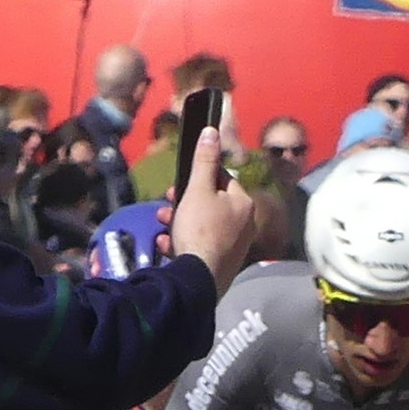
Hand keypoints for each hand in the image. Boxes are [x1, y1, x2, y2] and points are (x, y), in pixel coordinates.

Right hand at [173, 103, 261, 286]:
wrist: (199, 278)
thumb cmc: (200, 228)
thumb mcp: (198, 189)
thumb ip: (204, 161)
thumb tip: (211, 132)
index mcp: (243, 203)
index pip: (223, 179)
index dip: (199, 177)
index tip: (180, 182)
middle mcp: (245, 223)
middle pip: (212, 203)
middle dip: (185, 200)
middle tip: (167, 202)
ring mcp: (235, 245)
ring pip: (203, 224)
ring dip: (180, 220)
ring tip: (163, 223)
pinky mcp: (223, 263)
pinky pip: (201, 245)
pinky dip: (184, 242)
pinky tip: (168, 245)